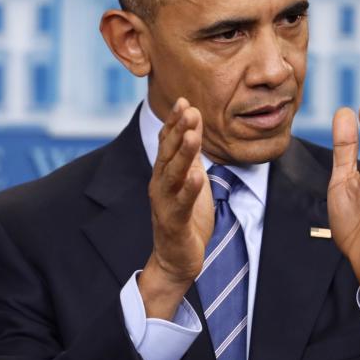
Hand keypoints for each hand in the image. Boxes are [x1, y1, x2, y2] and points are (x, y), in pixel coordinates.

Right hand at [139, 98, 213, 318]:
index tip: (184, 101)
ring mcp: (165, 203)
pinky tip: (198, 176)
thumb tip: (193, 123)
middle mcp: (160, 184)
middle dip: (177, 130)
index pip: (166, 142)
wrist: (177, 258)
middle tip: (187, 109)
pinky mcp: (174, 222)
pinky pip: (182, 203)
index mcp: (164, 173)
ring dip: (182, 154)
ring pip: (173, 174)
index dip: (174, 122)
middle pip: (167, 153)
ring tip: (191, 135)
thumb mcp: (190, 178)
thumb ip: (191, 154)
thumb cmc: (185, 216)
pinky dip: (190, 189)